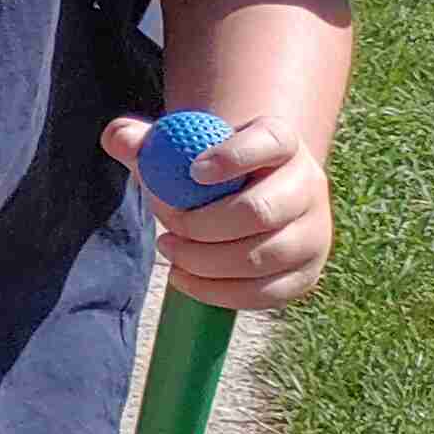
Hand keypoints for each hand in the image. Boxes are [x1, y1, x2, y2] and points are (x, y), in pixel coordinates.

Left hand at [105, 112, 332, 314]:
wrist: (246, 196)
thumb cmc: (203, 168)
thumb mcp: (175, 146)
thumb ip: (143, 140)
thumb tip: (119, 141)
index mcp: (281, 142)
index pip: (270, 140)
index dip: (233, 156)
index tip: (193, 172)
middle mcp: (308, 184)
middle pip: (260, 211)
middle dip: (201, 225)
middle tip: (166, 227)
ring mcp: (313, 232)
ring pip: (261, 257)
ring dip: (203, 260)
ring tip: (169, 248)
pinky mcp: (305, 273)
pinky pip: (264, 293)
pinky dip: (216, 291)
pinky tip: (184, 277)